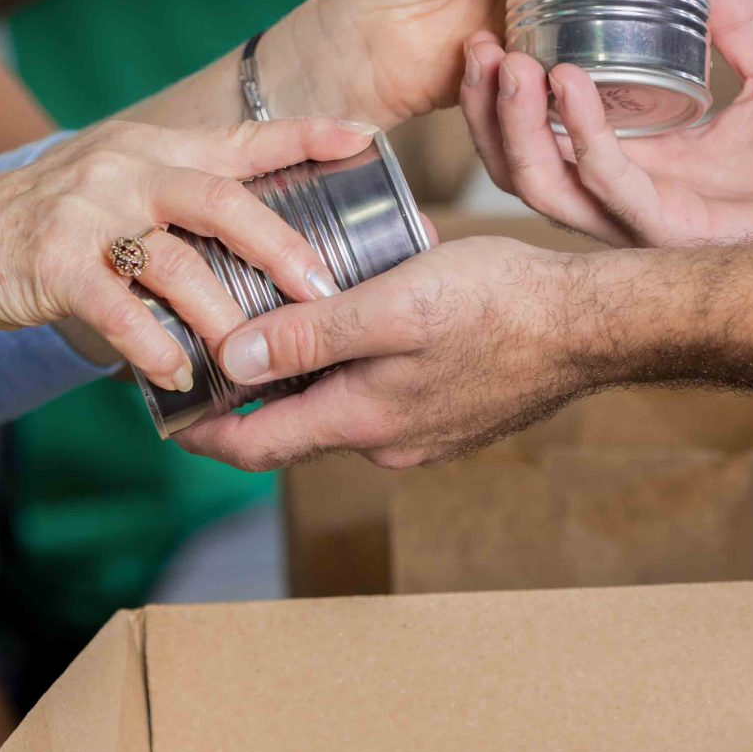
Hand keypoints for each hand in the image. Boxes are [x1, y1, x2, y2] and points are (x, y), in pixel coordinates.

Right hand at [0, 113, 377, 388]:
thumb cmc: (52, 225)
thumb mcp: (117, 184)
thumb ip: (180, 197)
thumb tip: (267, 231)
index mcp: (152, 147)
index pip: (241, 137)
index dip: (305, 137)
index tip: (363, 140)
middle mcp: (124, 169)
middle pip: (221, 200)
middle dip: (282, 245)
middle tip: (324, 288)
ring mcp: (86, 212)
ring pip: (174, 262)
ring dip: (221, 312)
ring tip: (254, 352)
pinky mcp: (53, 262)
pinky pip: (116, 308)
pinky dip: (154, 345)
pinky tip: (180, 375)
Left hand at [175, 237, 598, 470]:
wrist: (593, 325)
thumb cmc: (498, 304)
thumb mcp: (390, 305)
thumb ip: (309, 338)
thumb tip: (231, 363)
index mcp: (360, 421)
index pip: (253, 446)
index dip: (200, 432)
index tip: (159, 411)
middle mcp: (386, 444)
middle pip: (291, 428)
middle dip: (247, 396)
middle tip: (208, 348)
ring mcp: (423, 436)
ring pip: (339, 409)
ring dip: (306, 374)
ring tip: (282, 316)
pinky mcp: (452, 417)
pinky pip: (382, 398)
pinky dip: (354, 368)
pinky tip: (360, 317)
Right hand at [461, 0, 752, 246]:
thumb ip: (733, 12)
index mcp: (631, 158)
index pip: (538, 133)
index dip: (499, 91)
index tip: (488, 30)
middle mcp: (620, 194)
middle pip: (518, 164)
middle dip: (482, 110)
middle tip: (478, 45)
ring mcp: (637, 216)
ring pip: (542, 184)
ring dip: (513, 124)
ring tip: (508, 62)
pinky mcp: (666, 229)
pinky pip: (607, 182)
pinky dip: (582, 133)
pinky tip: (570, 84)